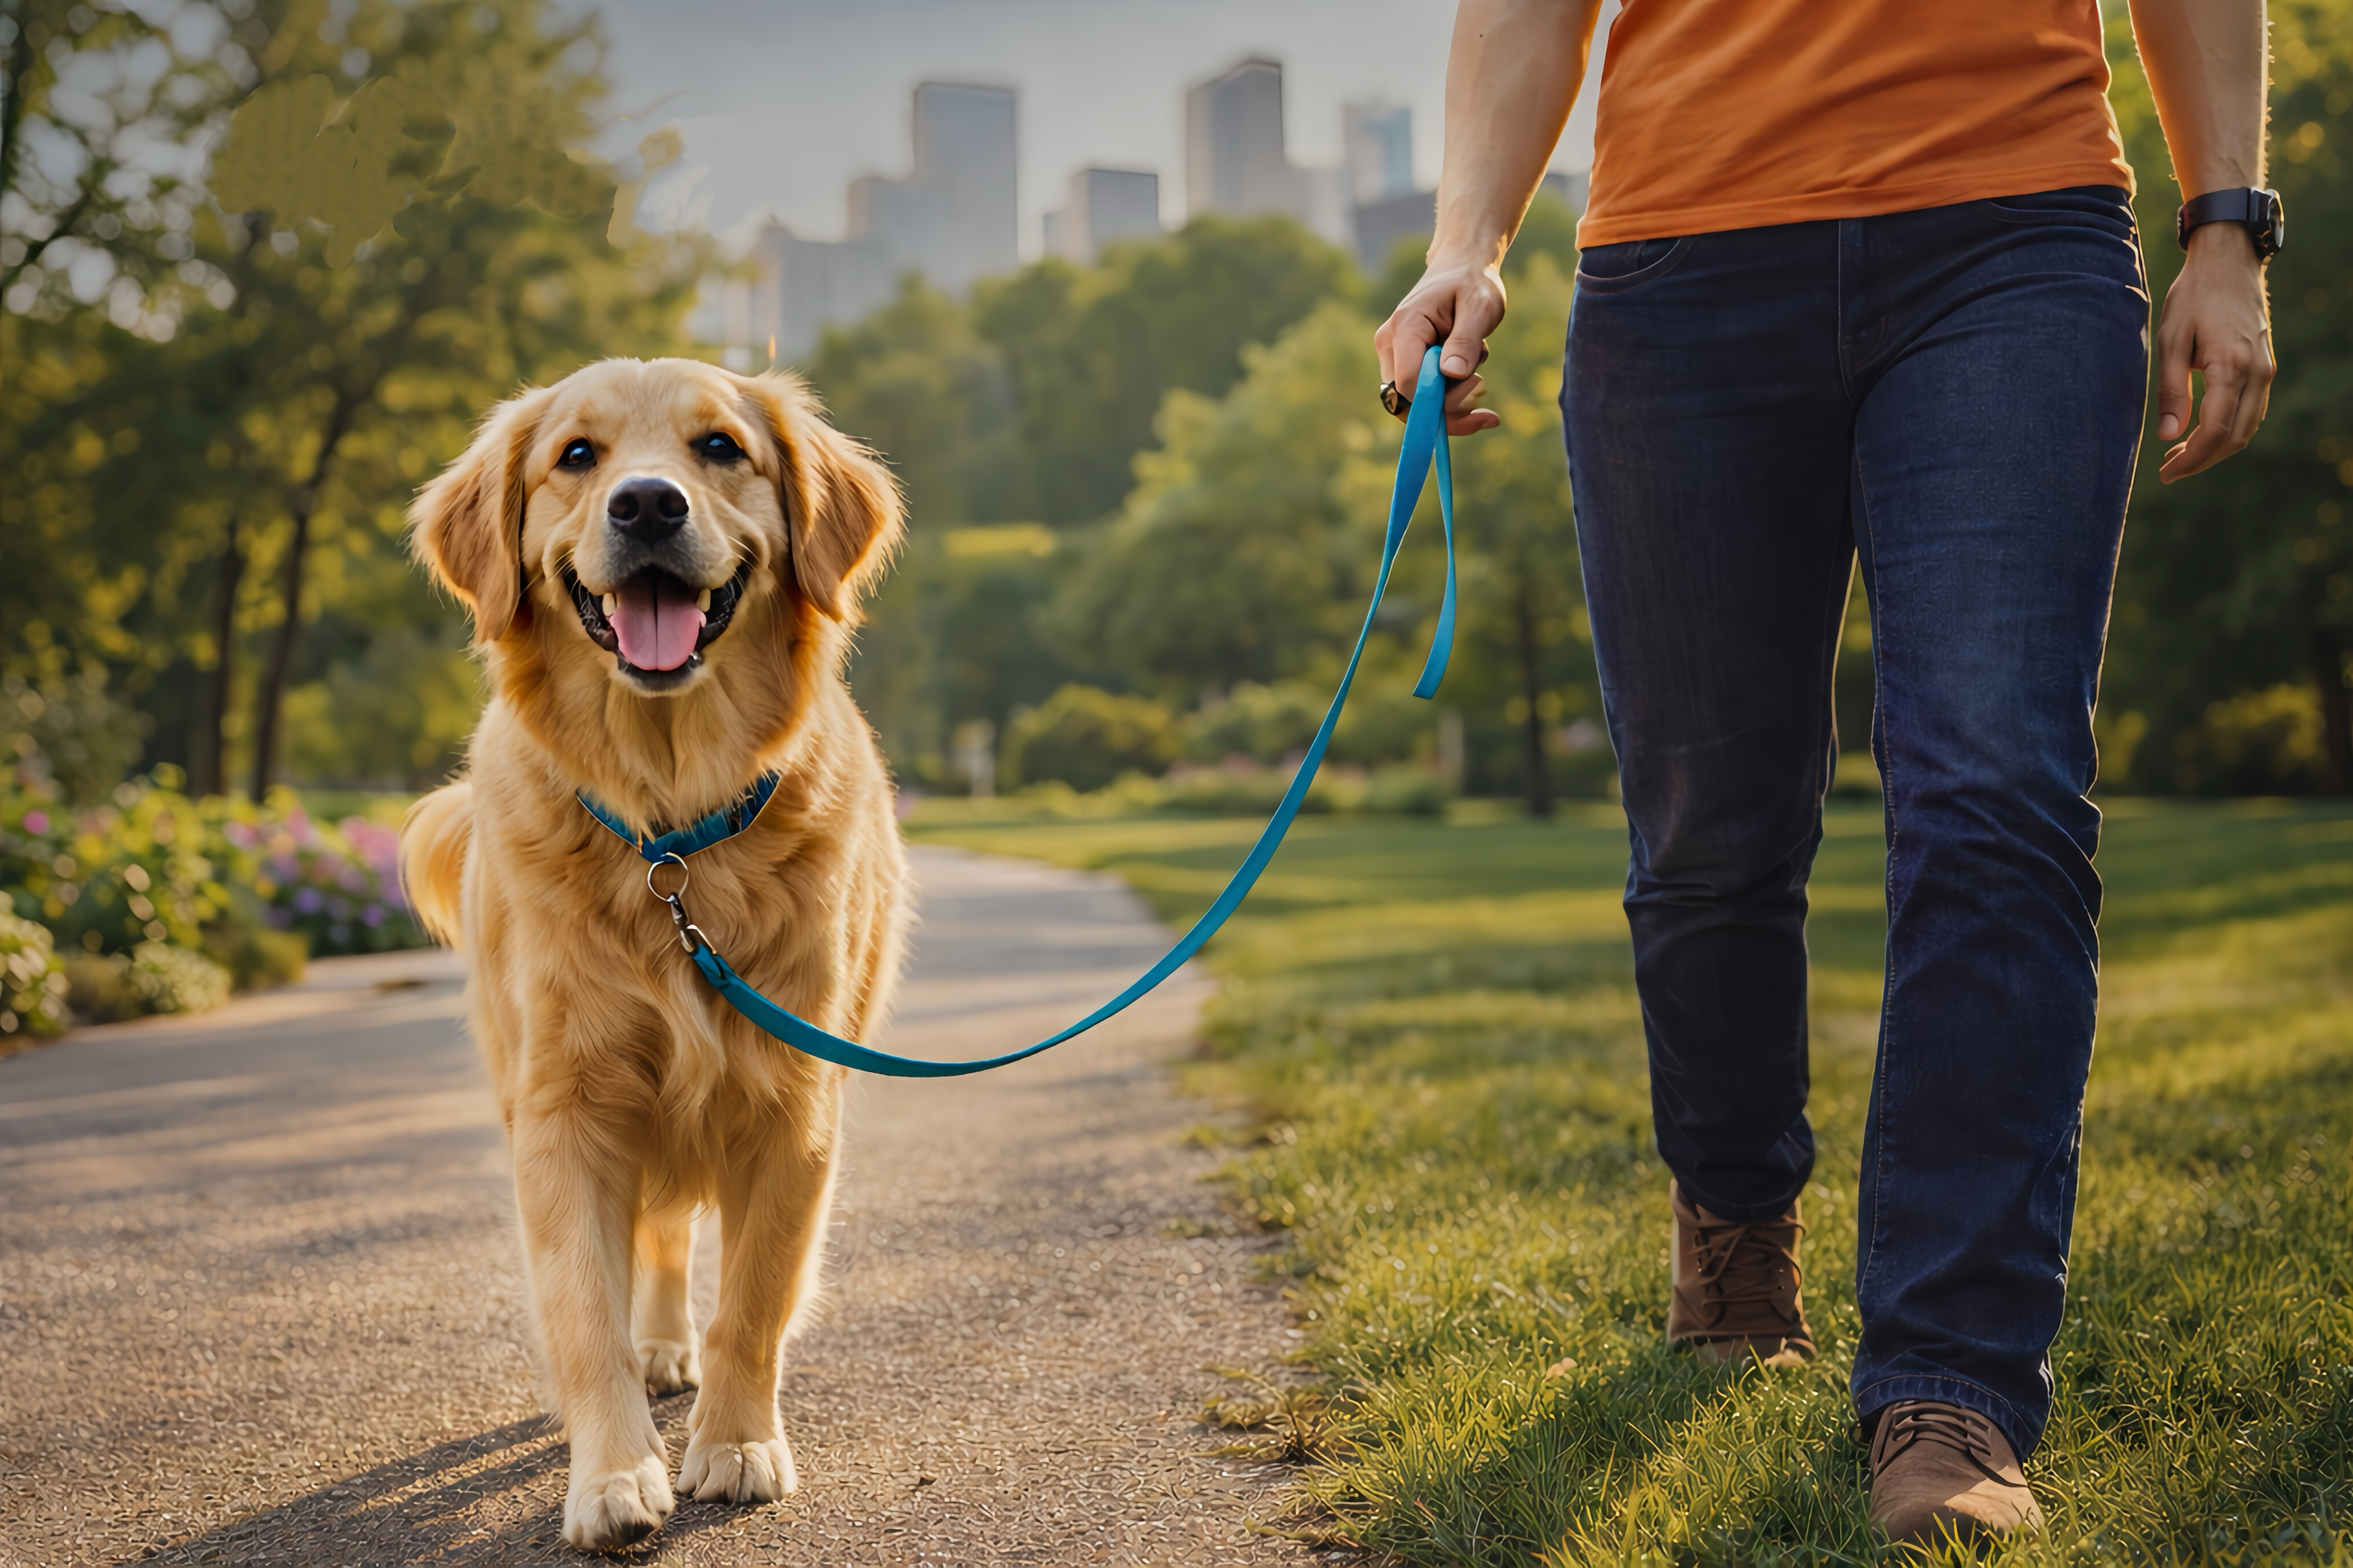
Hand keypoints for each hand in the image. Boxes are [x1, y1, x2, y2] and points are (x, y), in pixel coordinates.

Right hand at [1374, 252, 1505, 435]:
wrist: (1461, 266)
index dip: (1439, 401)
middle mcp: (1390, 343)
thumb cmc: (1472, 282)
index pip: (1409, 383)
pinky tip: (1472, 379)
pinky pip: (1420, 394)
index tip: (1477, 394)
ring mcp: (1393, 354)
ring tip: (1477, 368)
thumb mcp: (1480, 307)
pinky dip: (1448, 398)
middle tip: (1484, 392)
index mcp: (1406, 326)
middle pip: (1407, 400)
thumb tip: (1452, 373)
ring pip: (1414, 402)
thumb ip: (1465, 341)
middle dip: (1448, 408)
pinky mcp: (1402, 362)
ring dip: (1452, 400)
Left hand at [2154, 221, 2274, 482]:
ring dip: (2216, 447)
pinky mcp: (2264, 365)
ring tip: (2179, 455)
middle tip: (2169, 471)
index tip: (2166, 474)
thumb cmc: (2194, 296)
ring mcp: (2266, 369)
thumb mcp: (2171, 341)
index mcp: (2232, 366)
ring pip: (2247, 426)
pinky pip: (2251, 409)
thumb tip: (2168, 436)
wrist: (2229, 262)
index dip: (2192, 459)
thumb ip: (2171, 391)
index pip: (2215, 430)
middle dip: (2203, 460)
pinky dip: (2228, 429)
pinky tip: (2199, 432)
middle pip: (2236, 436)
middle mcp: (2258, 372)